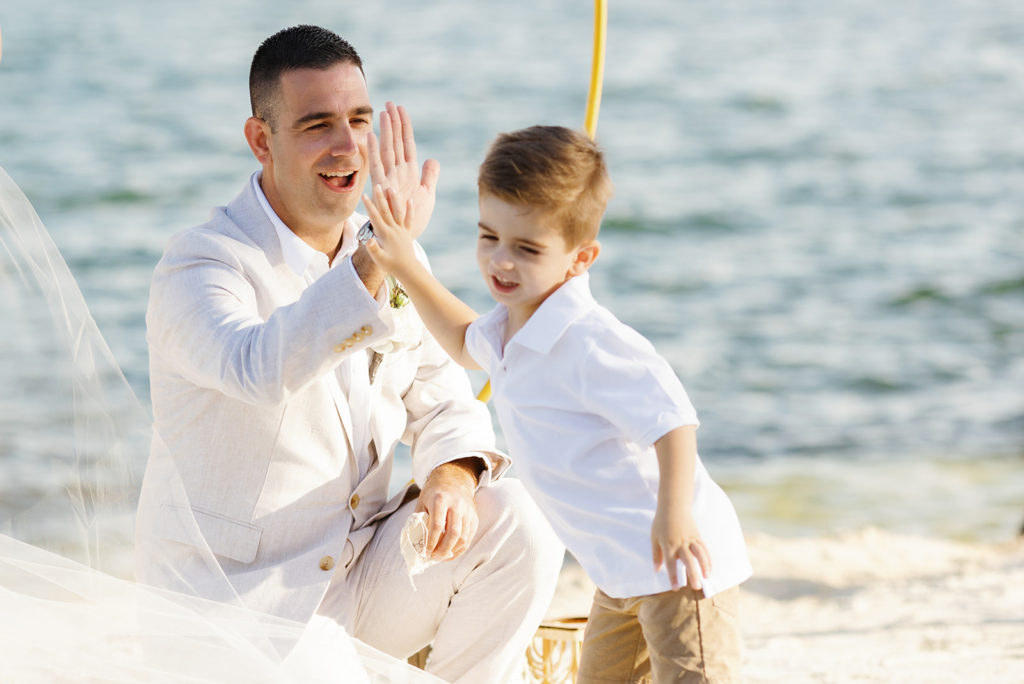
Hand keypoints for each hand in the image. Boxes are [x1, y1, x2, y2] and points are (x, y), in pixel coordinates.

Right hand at [361, 183, 419, 278]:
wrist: (408, 270)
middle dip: (380, 198)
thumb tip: (368, 240)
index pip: (375, 217)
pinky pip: (409, 219)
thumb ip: (374, 249)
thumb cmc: (391, 266)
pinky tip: (410, 200)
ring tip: (391, 188)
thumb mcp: (379, 259)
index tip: (364, 195)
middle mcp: (394, 230)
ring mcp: (402, 230)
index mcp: (385, 234)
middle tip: (377, 185)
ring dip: (394, 200)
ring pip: (398, 212)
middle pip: (386, 211)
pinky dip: (410, 210)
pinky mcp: (407, 233)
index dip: (369, 206)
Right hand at [367, 102, 438, 237]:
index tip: (401, 109)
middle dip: (393, 123)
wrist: (404, 237)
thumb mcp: (427, 195)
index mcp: (409, 172)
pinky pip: (376, 167)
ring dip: (384, 132)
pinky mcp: (381, 189)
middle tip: (389, 103)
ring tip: (382, 114)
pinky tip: (370, 137)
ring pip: (386, 150)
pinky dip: (373, 152)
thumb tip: (432, 159)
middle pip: (395, 142)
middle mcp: (397, 172)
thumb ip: (429, 176)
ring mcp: (389, 179)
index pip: (407, 144)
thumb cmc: (413, 218)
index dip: (405, 126)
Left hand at [415, 460, 479, 560]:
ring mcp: (467, 510)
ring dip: (453, 551)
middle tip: (435, 558)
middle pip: (453, 533)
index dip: (432, 542)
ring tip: (443, 557)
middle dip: (443, 550)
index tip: (426, 552)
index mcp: (440, 499)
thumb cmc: (434, 493)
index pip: (437, 525)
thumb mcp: (422, 502)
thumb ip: (419, 520)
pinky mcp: (474, 516)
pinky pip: (470, 536)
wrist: (453, 479)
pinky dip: (461, 548)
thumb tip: (417, 543)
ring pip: (464, 537)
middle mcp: (456, 504)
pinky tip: (452, 552)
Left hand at [651, 506, 710, 590]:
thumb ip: (656, 555)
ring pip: (700, 554)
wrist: (673, 506)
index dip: (673, 577)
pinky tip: (709, 568)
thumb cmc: (661, 523)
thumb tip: (656, 570)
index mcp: (668, 545)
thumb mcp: (654, 538)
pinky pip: (704, 548)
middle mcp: (680, 543)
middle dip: (692, 574)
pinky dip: (707, 559)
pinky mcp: (697, 536)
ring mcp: (690, 539)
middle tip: (696, 586)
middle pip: (688, 560)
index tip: (676, 588)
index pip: (671, 564)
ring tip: (706, 577)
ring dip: (704, 566)